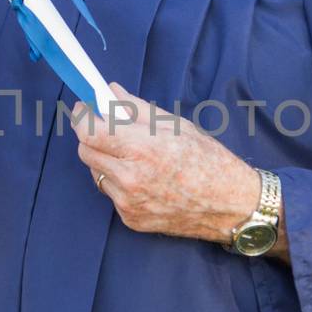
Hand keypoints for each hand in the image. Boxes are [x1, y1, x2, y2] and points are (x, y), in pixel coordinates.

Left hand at [70, 81, 263, 244]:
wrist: (229, 204)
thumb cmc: (208, 160)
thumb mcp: (175, 124)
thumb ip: (136, 108)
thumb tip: (110, 92)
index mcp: (142, 148)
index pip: (89, 131)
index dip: (82, 117)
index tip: (84, 109)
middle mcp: (131, 178)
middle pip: (85, 152)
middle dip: (92, 137)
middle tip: (108, 130)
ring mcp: (129, 202)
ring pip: (97, 173)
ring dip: (106, 160)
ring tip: (134, 157)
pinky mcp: (131, 219)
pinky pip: (112, 193)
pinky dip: (120, 183)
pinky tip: (145, 180)